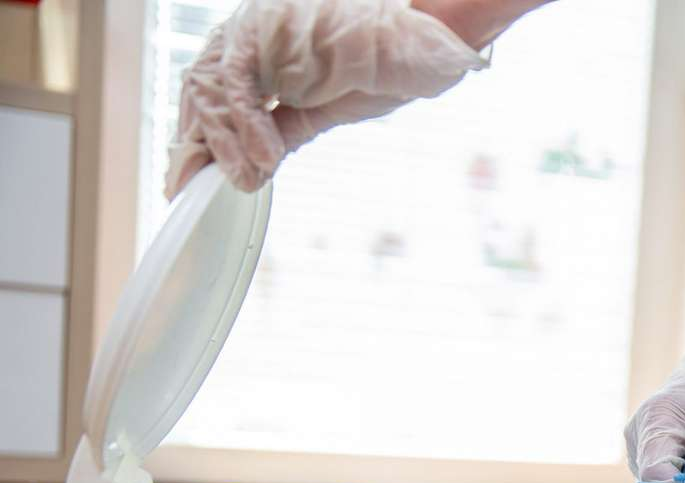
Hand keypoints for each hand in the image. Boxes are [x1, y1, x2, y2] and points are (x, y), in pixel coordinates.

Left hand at [165, 0, 486, 198]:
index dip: (201, 137)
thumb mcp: (328, 108)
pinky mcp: (269, 30)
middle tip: (190, 187)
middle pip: (200, 88)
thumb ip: (288, 125)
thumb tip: (257, 159)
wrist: (428, 44)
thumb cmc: (389, 67)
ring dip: (223, 142)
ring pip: (211, 86)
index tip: (192, 177)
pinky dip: (247, 126)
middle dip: (195, 143)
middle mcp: (252, 31)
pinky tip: (263, 159)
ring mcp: (258, 27)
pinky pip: (239, 84)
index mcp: (263, 46)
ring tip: (244, 179)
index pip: (213, 92)